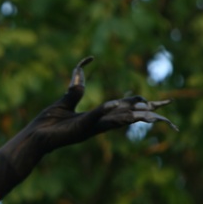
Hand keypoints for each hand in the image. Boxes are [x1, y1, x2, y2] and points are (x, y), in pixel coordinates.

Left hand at [27, 56, 177, 153]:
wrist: (34, 137)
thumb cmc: (47, 123)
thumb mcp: (65, 101)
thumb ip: (76, 87)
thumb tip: (82, 66)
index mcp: (97, 118)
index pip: (125, 109)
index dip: (142, 105)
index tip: (161, 103)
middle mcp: (97, 124)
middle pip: (129, 116)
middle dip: (149, 116)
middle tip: (169, 114)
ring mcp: (90, 128)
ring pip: (118, 120)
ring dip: (135, 117)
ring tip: (154, 115)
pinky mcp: (80, 129)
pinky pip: (97, 118)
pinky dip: (106, 112)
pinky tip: (117, 107)